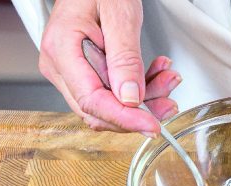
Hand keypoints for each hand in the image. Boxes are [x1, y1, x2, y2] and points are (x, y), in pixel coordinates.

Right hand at [38, 0, 180, 136]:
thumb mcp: (119, 15)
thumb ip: (124, 57)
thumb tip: (129, 98)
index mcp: (62, 51)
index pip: (92, 102)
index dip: (125, 119)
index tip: (152, 125)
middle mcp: (61, 67)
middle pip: (100, 111)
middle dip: (139, 111)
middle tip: (169, 97)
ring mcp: (71, 72)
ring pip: (109, 106)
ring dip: (145, 99)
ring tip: (167, 78)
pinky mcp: (85, 73)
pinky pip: (113, 94)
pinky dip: (139, 89)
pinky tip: (156, 73)